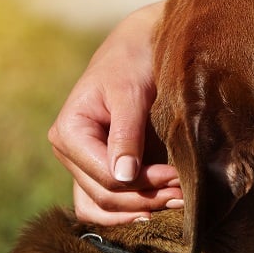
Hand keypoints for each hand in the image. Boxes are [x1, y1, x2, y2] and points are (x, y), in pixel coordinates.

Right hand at [48, 2, 183, 223]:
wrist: (140, 42)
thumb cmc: (134, 59)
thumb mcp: (130, 93)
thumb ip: (126, 134)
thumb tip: (123, 177)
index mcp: (69, 132)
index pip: (104, 176)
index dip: (141, 184)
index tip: (176, 178)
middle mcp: (71, 152)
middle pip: (103, 195)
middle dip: (144, 199)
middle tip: (183, 195)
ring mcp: (85, 161)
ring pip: (102, 205)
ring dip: (138, 209)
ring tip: (175, 204)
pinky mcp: (103, 163)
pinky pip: (107, 198)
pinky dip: (131, 206)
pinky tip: (158, 208)